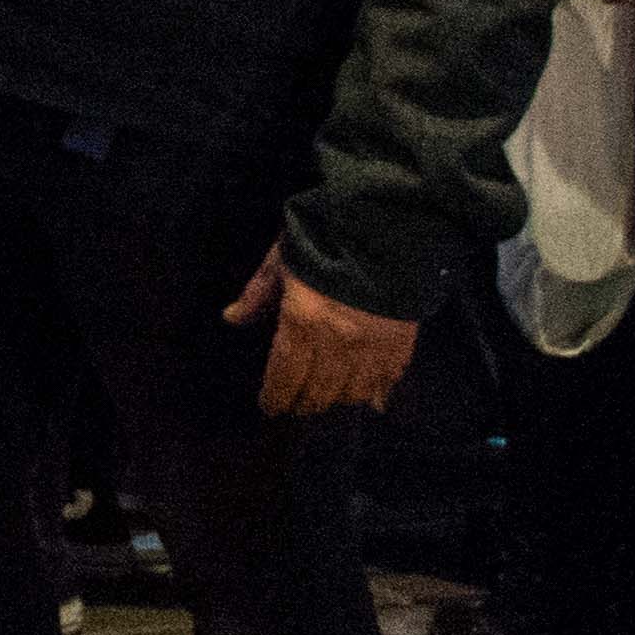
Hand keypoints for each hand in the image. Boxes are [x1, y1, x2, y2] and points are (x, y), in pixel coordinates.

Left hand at [221, 244, 420, 418]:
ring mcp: (373, 347)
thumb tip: (231, 319)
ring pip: (352, 393)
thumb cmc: (325, 239)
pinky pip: (387, 380)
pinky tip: (367, 398)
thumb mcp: (281, 259)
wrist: (387, 227)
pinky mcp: (402, 343)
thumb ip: (258, 294)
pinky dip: (375, 392)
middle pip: (318, 391)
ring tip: (325, 400)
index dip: (275, 397)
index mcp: (303, 322)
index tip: (269, 407)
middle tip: (295, 406)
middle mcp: (338, 344)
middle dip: (303, 403)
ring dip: (336, 400)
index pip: (284, 375)